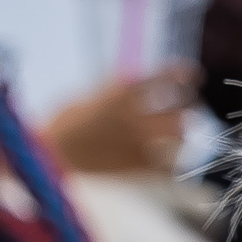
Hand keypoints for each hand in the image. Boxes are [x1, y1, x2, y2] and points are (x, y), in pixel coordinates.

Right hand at [43, 64, 195, 174]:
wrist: (47, 155)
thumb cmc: (61, 125)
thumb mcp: (85, 97)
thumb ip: (112, 93)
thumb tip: (136, 90)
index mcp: (118, 93)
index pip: (161, 79)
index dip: (180, 74)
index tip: (193, 73)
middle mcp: (133, 116)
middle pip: (181, 110)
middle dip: (189, 108)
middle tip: (188, 108)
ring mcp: (138, 143)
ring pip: (180, 137)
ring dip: (182, 134)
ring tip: (178, 134)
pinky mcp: (137, 168)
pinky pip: (169, 167)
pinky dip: (172, 166)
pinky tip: (170, 163)